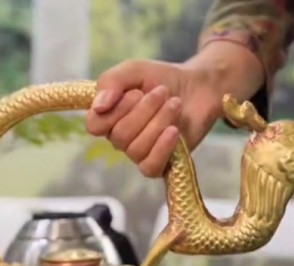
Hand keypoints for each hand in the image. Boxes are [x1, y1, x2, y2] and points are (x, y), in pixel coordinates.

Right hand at [85, 41, 263, 176]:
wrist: (198, 86)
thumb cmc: (162, 79)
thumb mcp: (133, 70)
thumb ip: (110, 82)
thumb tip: (99, 106)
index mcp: (109, 117)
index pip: (94, 126)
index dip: (113, 111)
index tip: (134, 92)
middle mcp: (121, 138)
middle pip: (120, 136)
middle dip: (144, 110)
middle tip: (163, 92)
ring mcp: (140, 153)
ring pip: (137, 149)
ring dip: (159, 122)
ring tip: (175, 104)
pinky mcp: (161, 163)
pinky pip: (150, 167)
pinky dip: (161, 148)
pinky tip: (173, 131)